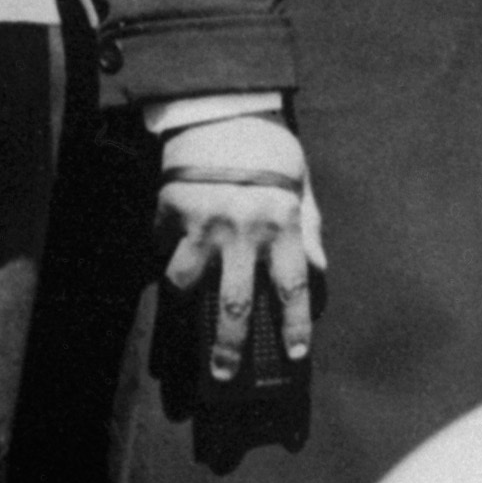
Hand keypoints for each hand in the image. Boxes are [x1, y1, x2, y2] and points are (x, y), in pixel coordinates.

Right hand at [150, 111, 323, 380]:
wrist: (223, 105)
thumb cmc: (269, 148)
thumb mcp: (301, 186)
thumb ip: (308, 230)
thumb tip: (318, 270)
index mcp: (280, 224)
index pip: (292, 287)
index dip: (294, 325)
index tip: (296, 355)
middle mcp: (242, 229)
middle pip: (232, 303)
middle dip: (228, 346)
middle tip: (223, 377)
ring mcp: (202, 222)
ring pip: (184, 282)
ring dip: (183, 307)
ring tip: (182, 326)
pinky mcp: (170, 209)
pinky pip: (163, 245)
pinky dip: (165, 254)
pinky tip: (168, 257)